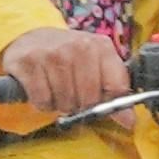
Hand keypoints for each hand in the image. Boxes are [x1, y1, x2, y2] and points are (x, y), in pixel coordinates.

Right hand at [0, 24, 130, 123]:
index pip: (117, 87)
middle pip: (89, 98)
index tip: (100, 102)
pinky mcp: (28, 62)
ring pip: (65, 101)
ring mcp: (52, 53)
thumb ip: (115, 93)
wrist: (31, 36)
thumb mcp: (96, 66)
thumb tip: (130, 122)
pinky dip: (43, 104)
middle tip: (74, 96)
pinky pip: (42, 100)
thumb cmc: (69, 55)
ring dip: (61, 105)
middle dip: (81, 105)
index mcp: (102, 46)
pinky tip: (44, 91)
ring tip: (58, 91)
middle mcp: (79, 47)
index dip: (108, 103)